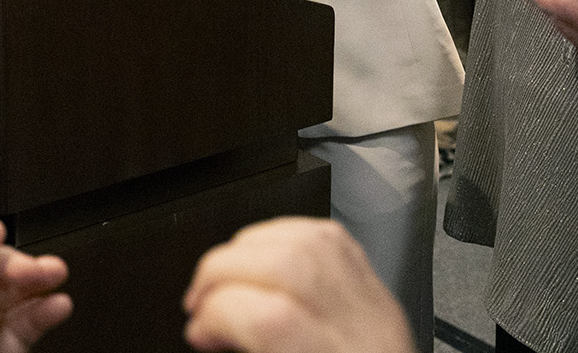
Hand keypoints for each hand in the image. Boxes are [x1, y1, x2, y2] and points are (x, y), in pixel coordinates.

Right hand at [183, 217, 415, 352]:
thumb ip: (246, 349)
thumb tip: (204, 332)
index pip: (271, 317)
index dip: (217, 314)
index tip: (200, 331)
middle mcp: (360, 336)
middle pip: (287, 265)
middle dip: (223, 271)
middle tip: (204, 302)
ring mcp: (373, 308)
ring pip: (310, 240)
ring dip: (250, 247)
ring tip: (228, 277)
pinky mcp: (377, 293)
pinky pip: (332, 238)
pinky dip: (287, 235)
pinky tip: (265, 256)